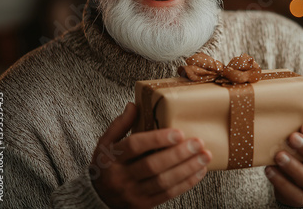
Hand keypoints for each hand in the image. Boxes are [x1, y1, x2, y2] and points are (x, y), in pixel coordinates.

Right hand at [89, 103, 211, 208]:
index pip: (135, 146)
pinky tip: (199, 171)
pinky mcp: (144, 205)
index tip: (178, 132)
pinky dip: (186, 183)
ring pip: (163, 182)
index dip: (157, 139)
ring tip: (204, 156)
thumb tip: (134, 105)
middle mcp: (121, 177)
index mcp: (112, 158)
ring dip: (187, 169)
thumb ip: (120, 124)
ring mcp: (133, 193)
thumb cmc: (106, 165)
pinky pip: (168, 194)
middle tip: (198, 143)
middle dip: (178, 154)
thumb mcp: (106, 143)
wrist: (98, 198)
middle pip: (152, 165)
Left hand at [265, 123, 302, 206]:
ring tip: (279, 155)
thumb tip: (284, 102)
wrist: (288, 176)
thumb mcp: (299, 136)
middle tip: (292, 138)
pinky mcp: (302, 199)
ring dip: (295, 167)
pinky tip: (270, 169)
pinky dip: (282, 182)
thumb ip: (297, 125)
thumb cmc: (294, 149)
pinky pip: (295, 195)